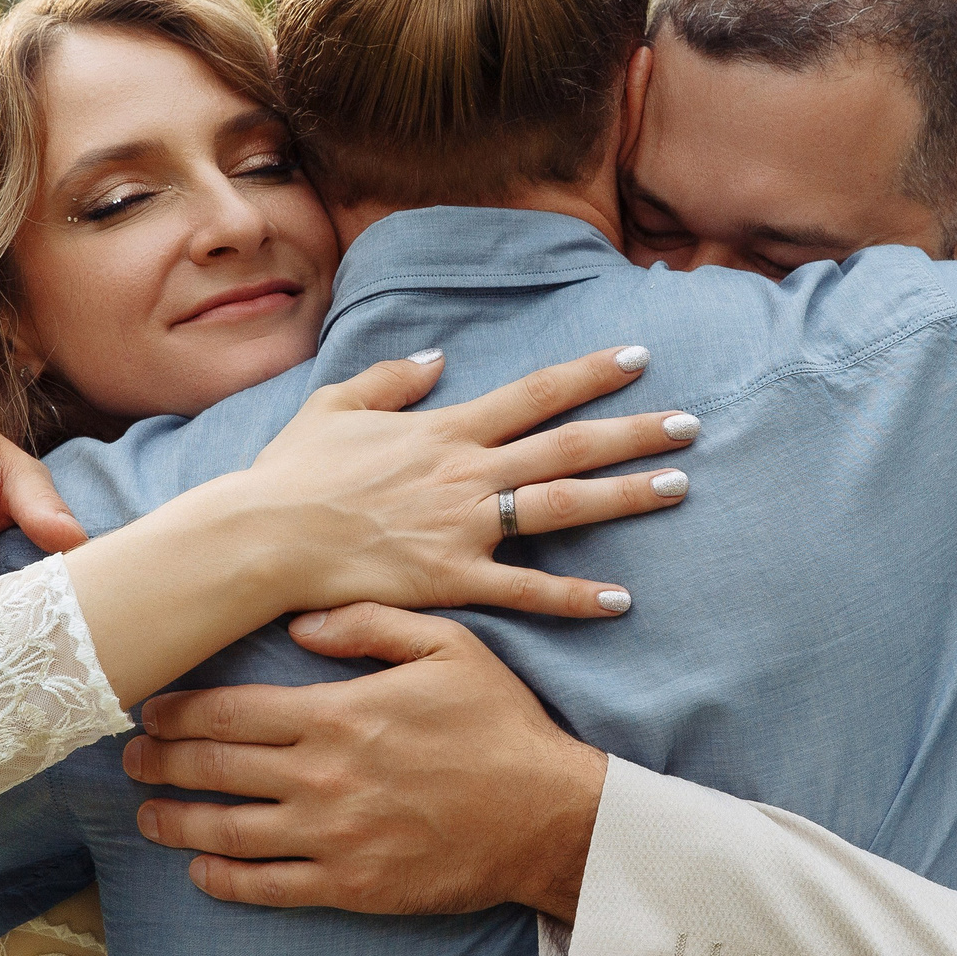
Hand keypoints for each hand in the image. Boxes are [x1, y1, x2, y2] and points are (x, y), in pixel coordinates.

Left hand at [123, 604, 604, 921]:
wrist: (549, 816)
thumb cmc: (500, 724)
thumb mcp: (447, 645)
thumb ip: (368, 623)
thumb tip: (301, 619)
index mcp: (338, 713)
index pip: (230, 711)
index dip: (178, 713)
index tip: (149, 710)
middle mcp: (322, 775)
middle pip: (214, 769)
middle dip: (160, 763)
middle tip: (128, 759)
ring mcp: (332, 836)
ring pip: (227, 831)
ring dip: (175, 820)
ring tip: (147, 814)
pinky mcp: (350, 885)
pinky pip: (268, 886)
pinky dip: (223, 879)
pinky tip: (200, 870)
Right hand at [202, 342, 699, 622]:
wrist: (265, 537)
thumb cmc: (291, 475)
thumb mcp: (334, 405)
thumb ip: (389, 377)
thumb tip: (435, 357)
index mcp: (444, 429)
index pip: (535, 393)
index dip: (590, 373)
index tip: (640, 357)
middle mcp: (466, 473)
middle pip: (568, 446)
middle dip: (634, 432)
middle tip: (692, 424)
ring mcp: (464, 527)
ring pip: (562, 506)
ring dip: (626, 495)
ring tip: (679, 486)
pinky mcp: (453, 579)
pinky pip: (527, 589)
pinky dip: (575, 595)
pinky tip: (621, 598)